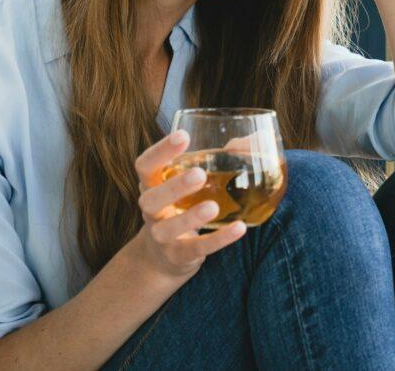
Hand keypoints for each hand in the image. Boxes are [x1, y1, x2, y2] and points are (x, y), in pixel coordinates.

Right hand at [131, 130, 246, 283]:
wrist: (162, 258)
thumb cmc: (179, 207)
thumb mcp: (185, 185)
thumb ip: (211, 161)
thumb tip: (249, 141)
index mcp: (151, 186)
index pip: (145, 165)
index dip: (160, 151)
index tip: (183, 136)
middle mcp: (151, 211)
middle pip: (151, 199)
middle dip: (174, 186)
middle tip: (199, 174)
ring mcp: (162, 236)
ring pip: (169, 228)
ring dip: (190, 217)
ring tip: (213, 206)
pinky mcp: (179, 256)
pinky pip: (198, 248)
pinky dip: (219, 239)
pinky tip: (240, 228)